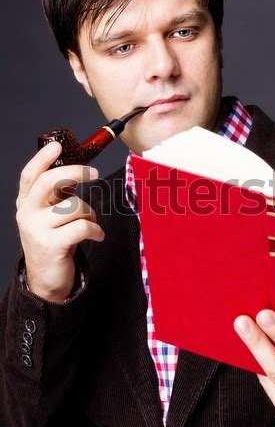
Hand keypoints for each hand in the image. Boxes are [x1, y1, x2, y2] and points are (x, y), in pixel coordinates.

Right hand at [16, 142, 103, 302]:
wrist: (46, 280)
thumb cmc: (54, 242)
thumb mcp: (50, 216)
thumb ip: (57, 196)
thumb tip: (78, 171)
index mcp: (26, 203)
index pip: (31, 175)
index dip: (43, 158)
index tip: (58, 146)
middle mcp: (27, 213)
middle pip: (49, 181)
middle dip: (76, 172)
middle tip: (95, 173)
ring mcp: (37, 229)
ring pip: (74, 206)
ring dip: (90, 214)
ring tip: (91, 224)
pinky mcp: (51, 244)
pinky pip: (82, 226)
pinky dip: (95, 230)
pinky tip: (96, 236)